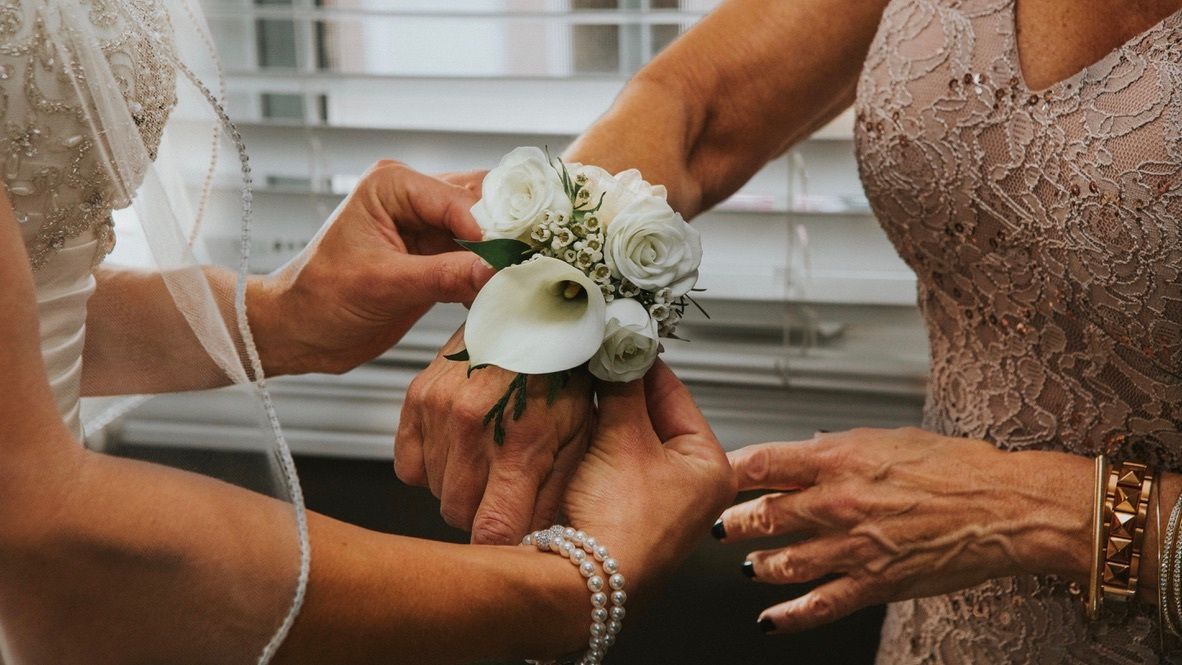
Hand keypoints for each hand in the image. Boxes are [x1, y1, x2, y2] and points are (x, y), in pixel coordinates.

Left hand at [251, 160, 494, 375]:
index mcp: (393, 185)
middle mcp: (413, 197)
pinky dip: (487, 276)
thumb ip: (443, 276)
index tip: (511, 263)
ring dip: (498, 257)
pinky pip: (475, 258)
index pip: (460, 199)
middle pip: (481, 204)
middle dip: (502, 236)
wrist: (300, 332)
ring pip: (484, 231)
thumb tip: (495, 271)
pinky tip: (493, 296)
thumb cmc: (320, 299)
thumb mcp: (384, 286)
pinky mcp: (434, 256)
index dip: (489, 230)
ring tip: (514, 284)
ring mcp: (426, 226)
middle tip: (525, 267)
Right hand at [396, 330, 594, 543]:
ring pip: (435, 492)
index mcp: (518, 445)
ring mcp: (438, 413)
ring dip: (460, 486)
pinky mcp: (417, 399)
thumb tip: (541, 539)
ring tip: (489, 457)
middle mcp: (470, 431)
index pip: (493, 532)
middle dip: (483, 513)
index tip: (512, 537)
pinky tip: (460, 447)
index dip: (501, 546)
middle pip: (458, 516)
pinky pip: (408, 467)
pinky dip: (431, 466)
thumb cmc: (566, 368)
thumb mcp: (579, 432)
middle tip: (506, 490)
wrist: (534, 307)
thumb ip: (557, 490)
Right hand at [563, 361, 736, 590]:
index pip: (676, 394)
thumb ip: (623, 387)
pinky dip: (590, 444)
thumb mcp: (623, 439)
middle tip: (592, 361)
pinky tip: (569, 426)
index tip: (618, 340)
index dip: (641, 364)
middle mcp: (689, 487)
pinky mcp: (622, 513)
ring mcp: (655, 502)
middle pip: (650, 416)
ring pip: (625, 439)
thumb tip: (621, 348)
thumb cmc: (620, 523)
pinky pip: (607, 464)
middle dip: (618, 390)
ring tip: (578, 387)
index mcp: (710, 467)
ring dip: (601, 416)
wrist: (582, 583)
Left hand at [716, 428, 1091, 633]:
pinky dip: (788, 615)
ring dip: (756, 565)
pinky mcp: (874, 583)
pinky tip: (769, 619)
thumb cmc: (954, 467)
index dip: (727, 470)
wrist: (1003, 506)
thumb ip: (837, 449)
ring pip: (781, 562)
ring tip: (747, 564)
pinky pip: (820, 605)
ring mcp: (853, 547)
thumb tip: (801, 453)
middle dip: (730, 523)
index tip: (710, 474)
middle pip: (761, 515)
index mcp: (838, 460)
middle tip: (717, 525)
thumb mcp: (886, 439)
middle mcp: (838, 504)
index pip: (762, 463)